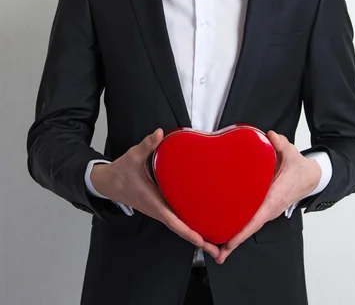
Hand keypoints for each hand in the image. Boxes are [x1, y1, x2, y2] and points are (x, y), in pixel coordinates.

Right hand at [91, 128, 219, 258]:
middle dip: (198, 240)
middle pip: (180, 229)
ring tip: (215, 242)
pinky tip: (200, 226)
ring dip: (195, 235)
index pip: (172, 220)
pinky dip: (188, 227)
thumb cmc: (121, 172)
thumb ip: (147, 145)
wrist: (108, 182)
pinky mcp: (159, 208)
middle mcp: (157, 210)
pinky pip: (176, 220)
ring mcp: (158, 211)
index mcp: (152, 201)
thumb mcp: (133, 156)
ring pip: (179, 227)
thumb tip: (159, 133)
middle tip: (218, 250)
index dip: (187, 231)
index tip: (201, 240)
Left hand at [215, 130, 321, 263]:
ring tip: (215, 246)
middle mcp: (270, 209)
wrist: (311, 177)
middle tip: (213, 251)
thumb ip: (281, 144)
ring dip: (234, 237)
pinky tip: (225, 231)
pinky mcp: (265, 208)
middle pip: (249, 228)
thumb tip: (271, 137)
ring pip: (249, 226)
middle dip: (232, 242)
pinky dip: (239, 228)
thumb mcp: (292, 154)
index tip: (229, 243)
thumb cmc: (299, 168)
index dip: (241, 232)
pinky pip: (250, 220)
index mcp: (274, 199)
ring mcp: (267, 211)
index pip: (255, 219)